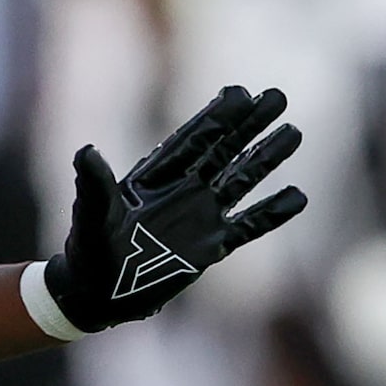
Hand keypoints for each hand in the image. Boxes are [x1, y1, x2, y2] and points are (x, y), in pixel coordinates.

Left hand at [43, 85, 306, 332]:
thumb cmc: (88, 250)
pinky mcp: (210, 247)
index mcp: (155, 176)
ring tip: (294, 132)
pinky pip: (248, 226)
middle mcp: (182, 189)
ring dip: (266, 158)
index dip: (216, 116)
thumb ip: (94, 185)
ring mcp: (199, 217)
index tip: (241, 91)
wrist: (98, 293)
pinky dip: (272, 213)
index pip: (192, 139)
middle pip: (223, 150)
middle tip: (278, 95)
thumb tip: (86, 151)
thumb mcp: (92, 215)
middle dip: (249, 124)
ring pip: (241, 180)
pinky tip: (299, 196)